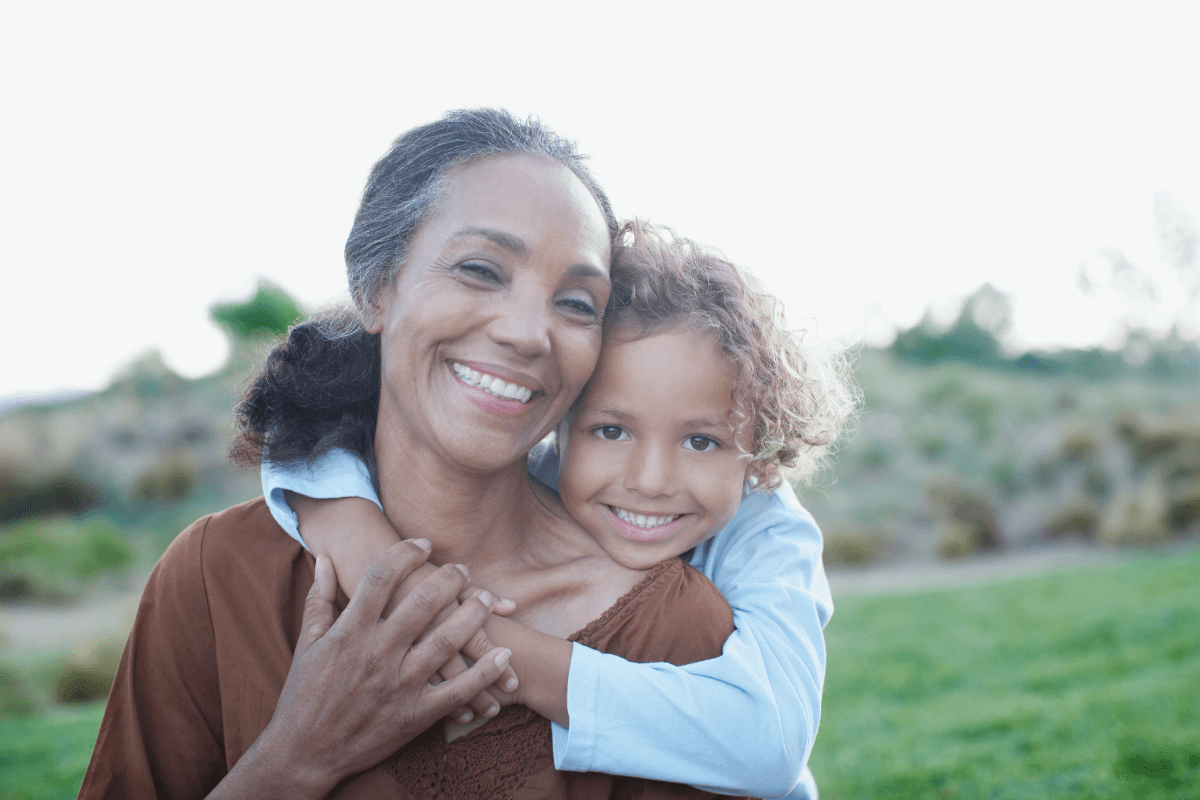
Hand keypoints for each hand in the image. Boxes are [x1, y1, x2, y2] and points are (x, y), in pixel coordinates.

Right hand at [222, 540, 512, 797]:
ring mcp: (399, 684)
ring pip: (447, 640)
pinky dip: (485, 672)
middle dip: (448, 579)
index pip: (381, 578)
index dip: (405, 554)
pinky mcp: (416, 714)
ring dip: (474, 614)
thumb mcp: (307, 644)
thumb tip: (324, 559)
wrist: (303, 753)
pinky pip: (458, 690)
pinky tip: (504, 654)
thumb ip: (318, 599)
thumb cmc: (303, 696)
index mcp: (349, 632)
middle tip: (462, 569)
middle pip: (422, 602)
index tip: (423, 543)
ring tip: (488, 598)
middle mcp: (377, 653)